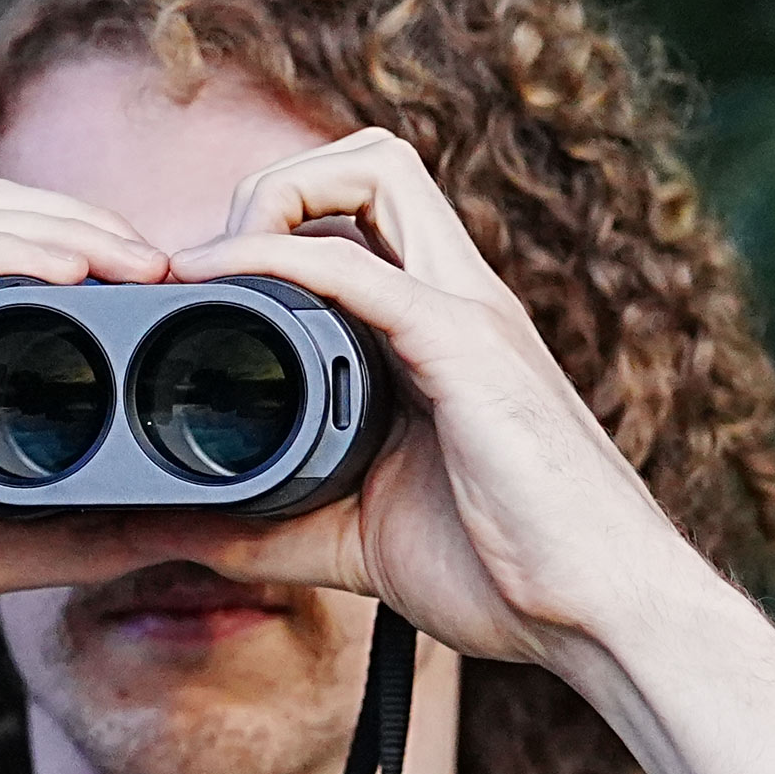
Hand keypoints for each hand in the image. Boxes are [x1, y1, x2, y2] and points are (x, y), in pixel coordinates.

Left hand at [159, 128, 715, 667]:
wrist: (601, 614)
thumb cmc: (504, 573)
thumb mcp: (353, 536)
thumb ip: (264, 524)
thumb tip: (173, 534)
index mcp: (439, 330)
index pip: (365, 214)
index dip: (279, 225)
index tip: (200, 293)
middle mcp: (458, 299)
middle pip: (373, 159)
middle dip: (278, 185)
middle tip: (214, 274)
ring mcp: (468, 313)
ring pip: (378, 169)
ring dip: (281, 192)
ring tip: (217, 268)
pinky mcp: (466, 348)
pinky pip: (360, 266)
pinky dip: (279, 255)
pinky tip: (220, 277)